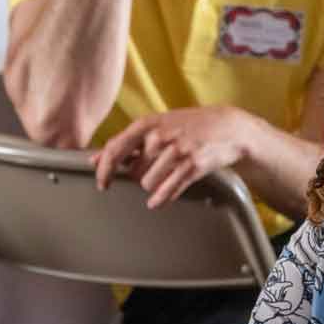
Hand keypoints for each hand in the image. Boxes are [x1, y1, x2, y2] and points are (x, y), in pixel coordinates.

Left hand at [91, 106, 259, 208]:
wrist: (229, 127)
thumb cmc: (189, 126)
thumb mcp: (158, 126)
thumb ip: (127, 143)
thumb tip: (94, 160)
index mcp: (147, 124)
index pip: (115, 149)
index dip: (104, 170)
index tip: (102, 185)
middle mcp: (160, 136)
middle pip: (133, 172)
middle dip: (140, 175)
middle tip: (157, 168)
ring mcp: (177, 151)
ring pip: (148, 184)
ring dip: (154, 186)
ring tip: (168, 175)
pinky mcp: (192, 166)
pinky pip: (168, 191)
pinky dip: (162, 198)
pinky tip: (160, 199)